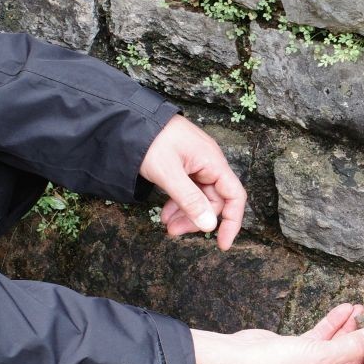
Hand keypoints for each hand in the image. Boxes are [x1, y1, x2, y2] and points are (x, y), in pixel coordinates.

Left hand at [138, 114, 245, 249]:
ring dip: (185, 213)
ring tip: (166, 224)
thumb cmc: (150, 140)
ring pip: (200, 197)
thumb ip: (189, 200)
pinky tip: (165, 212)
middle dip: (196, 219)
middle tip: (174, 231)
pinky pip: (188, 189)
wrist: (129, 118)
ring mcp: (197, 163)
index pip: (234, 196)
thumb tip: (209, 225)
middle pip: (214, 200)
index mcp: (212, 161)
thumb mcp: (168, 173)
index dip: (232, 221)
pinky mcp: (184, 165)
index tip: (222, 244)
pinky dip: (178, 203)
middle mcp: (209, 162)